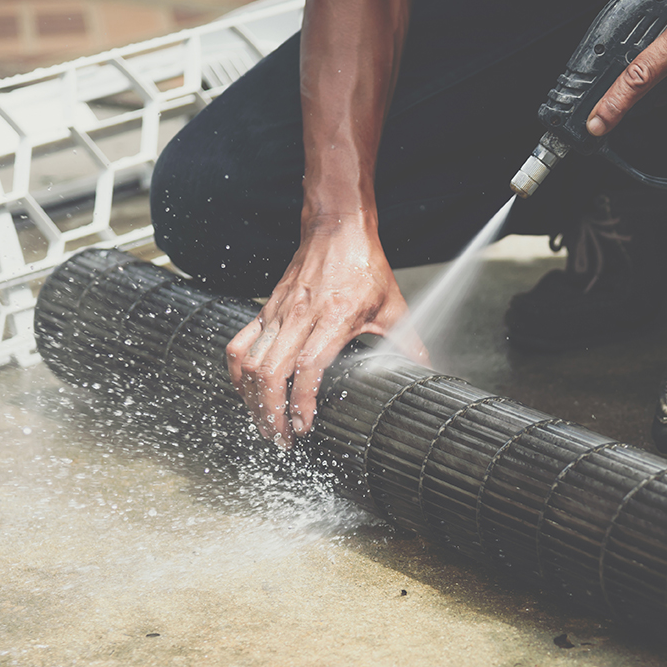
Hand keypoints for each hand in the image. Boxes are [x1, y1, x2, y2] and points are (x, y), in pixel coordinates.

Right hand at [226, 212, 428, 448]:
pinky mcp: (265, 310)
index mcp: (334, 318)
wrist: (337, 228)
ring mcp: (278, 313)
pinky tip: (247, 392)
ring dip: (252, 399)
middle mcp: (300, 316)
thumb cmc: (364, 266)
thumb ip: (410, 345)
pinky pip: (239, 346)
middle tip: (282, 438)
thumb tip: (429, 373)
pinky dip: (237, 374)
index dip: (301, 403)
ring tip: (264, 422)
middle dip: (271, 413)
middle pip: (270, 372)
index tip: (304, 426)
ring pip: (249, 362)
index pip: (307, 368)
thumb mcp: (394, 306)